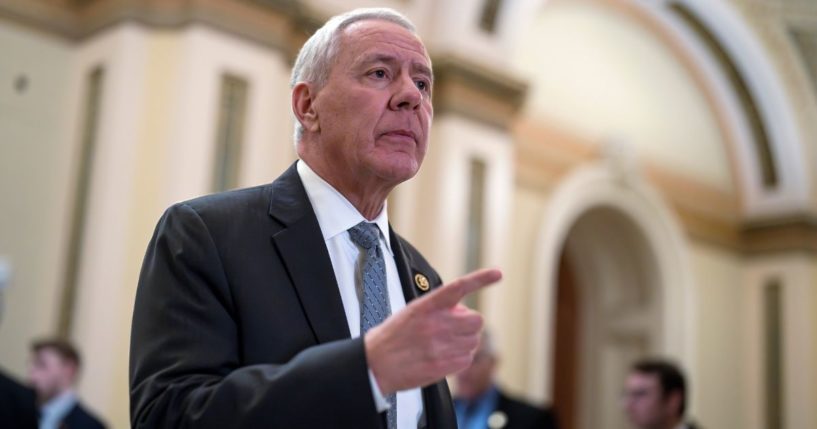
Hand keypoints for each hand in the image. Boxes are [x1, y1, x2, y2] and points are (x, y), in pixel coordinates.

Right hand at [364, 268, 501, 394]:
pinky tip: (443, 357)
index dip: (481, 279)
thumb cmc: (393, 337)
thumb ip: (437, 308)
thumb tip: (461, 311)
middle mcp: (436, 324)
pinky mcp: (444, 365)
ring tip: (445, 345)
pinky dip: (460, 359)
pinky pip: (467, 359)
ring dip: (465, 342)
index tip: (497, 274)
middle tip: (456, 328)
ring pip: (474, 341)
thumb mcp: (412, 312)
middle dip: (470, 324)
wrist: (377, 363)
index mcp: (427, 306)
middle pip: (476, 320)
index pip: (459, 287)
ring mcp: (441, 345)